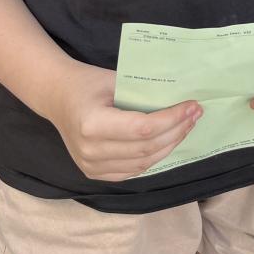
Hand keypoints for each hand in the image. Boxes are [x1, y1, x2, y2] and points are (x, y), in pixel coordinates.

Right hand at [45, 60, 201, 181]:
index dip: (172, 119)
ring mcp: (91, 166)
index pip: (143, 129)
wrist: (58, 97)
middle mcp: (91, 151)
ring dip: (170, 146)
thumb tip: (180, 99)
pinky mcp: (94, 173)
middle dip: (177, 131)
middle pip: (146, 147)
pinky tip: (168, 141)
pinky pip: (132, 170)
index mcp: (93, 124)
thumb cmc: (88, 83)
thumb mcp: (115, 80)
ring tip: (187, 126)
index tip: (192, 106)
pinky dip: (154, 157)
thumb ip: (143, 94)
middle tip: (196, 114)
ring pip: (143, 162)